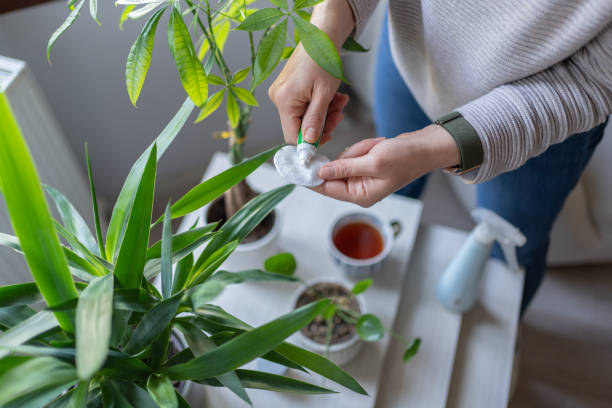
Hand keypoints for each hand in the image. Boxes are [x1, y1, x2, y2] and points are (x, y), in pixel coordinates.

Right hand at [268, 0, 354, 144]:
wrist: (321, 36)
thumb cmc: (322, 58)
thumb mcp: (324, 94)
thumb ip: (316, 120)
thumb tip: (309, 141)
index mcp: (284, 100)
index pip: (292, 136)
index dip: (310, 140)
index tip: (328, 136)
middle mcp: (278, 98)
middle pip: (299, 126)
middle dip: (322, 123)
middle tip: (338, 115)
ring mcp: (282, 94)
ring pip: (304, 117)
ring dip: (324, 113)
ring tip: (338, 101)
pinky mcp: (288, 90)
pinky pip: (304, 106)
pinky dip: (319, 105)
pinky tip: (331, 97)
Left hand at [312, 125, 460, 206]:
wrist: (424, 148)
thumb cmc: (405, 158)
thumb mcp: (373, 162)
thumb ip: (344, 167)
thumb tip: (321, 173)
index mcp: (360, 195)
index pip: (326, 188)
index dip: (311, 177)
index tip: (296, 168)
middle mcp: (358, 190)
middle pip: (334, 172)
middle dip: (347, 157)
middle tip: (366, 151)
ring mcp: (361, 178)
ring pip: (342, 160)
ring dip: (357, 150)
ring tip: (375, 148)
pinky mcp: (364, 166)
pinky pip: (352, 154)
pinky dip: (362, 147)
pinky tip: (376, 146)